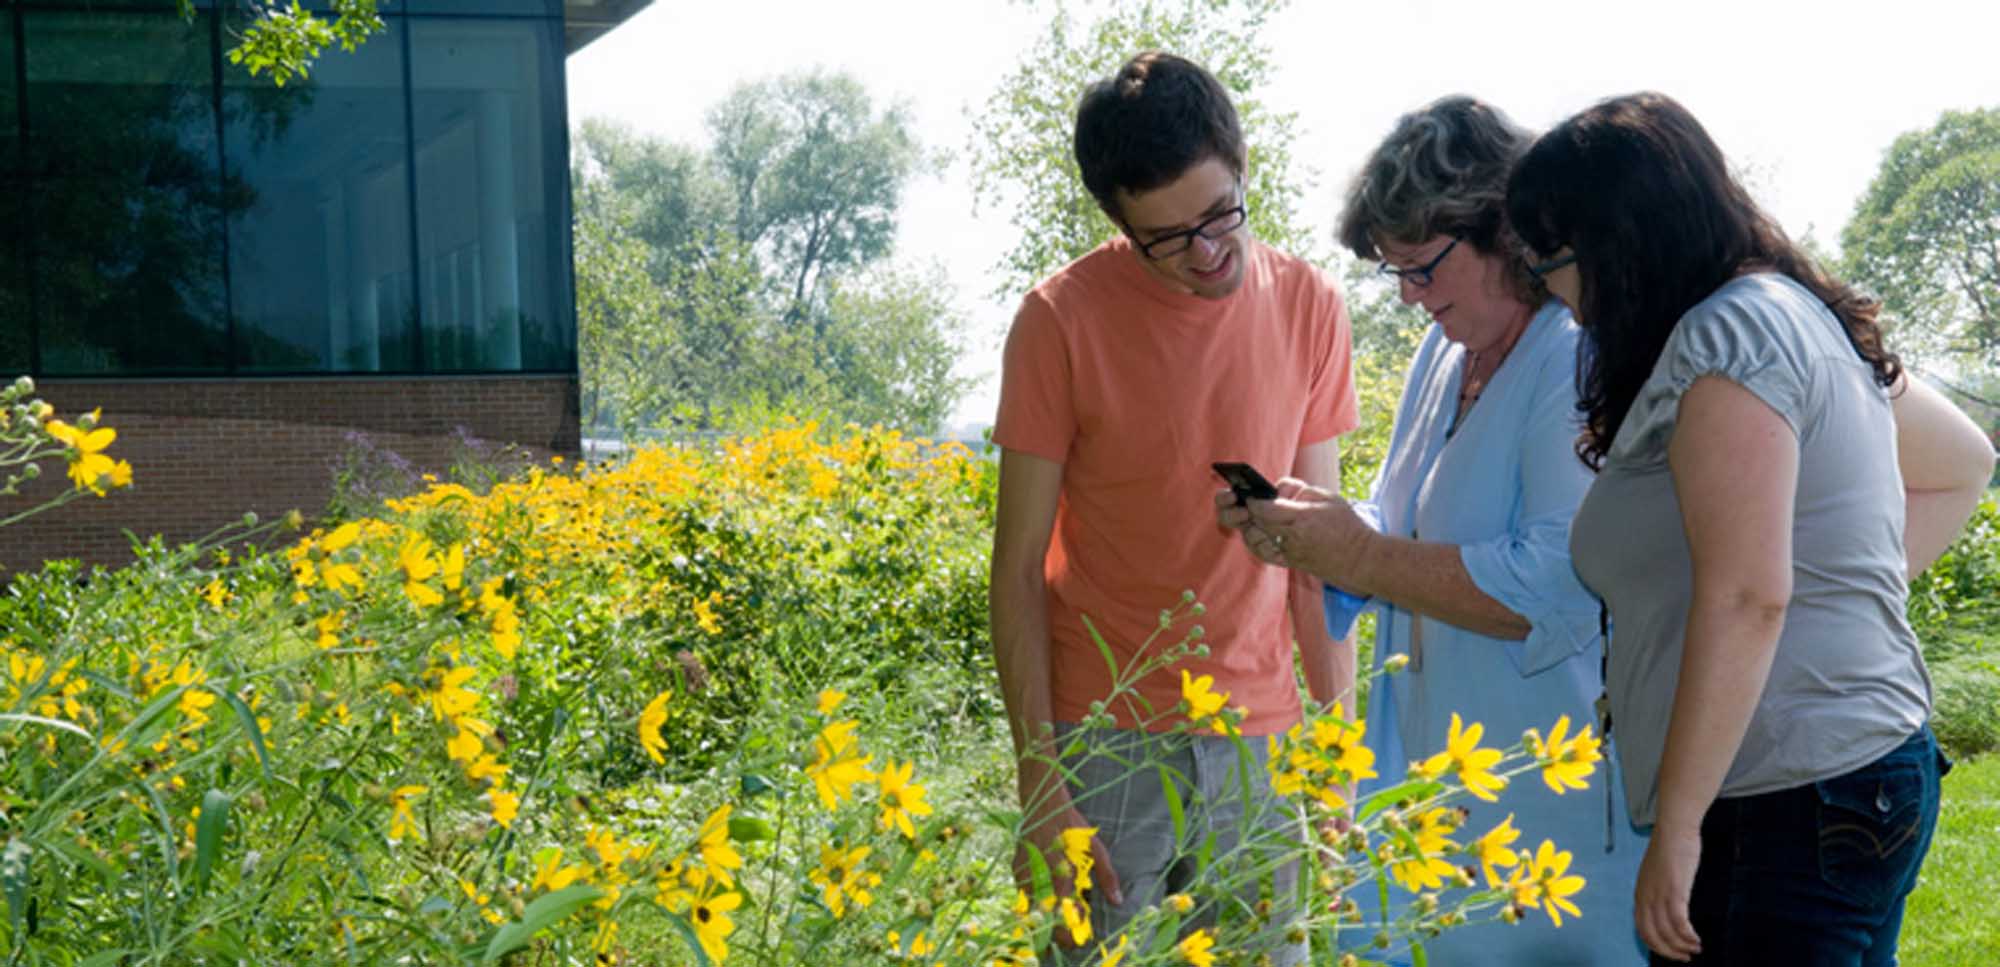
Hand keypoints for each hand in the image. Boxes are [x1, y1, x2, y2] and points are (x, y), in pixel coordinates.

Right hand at [1013, 791, 1123, 919]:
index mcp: (1064, 873)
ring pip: (1032, 907)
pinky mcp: (1017, 868)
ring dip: (1045, 914)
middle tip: (1069, 930)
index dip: (1074, 925)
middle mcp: (1042, 876)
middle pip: (1048, 915)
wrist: (1043, 803)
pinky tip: (1043, 895)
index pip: (1067, 911)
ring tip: (1055, 914)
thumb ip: (1107, 876)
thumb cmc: (1072, 826)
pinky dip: (1033, 899)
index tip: (1081, 928)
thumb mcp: (1095, 849)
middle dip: (1058, 927)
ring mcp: (1026, 873)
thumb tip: (1118, 901)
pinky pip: (1023, 893)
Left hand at [1224, 479, 1375, 587]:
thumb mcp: (1328, 498)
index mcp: (1302, 518)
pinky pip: (1264, 553)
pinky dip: (1257, 541)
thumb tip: (1278, 489)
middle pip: (1256, 524)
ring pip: (1256, 540)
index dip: (1253, 500)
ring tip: (1250, 516)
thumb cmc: (1348, 526)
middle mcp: (1292, 538)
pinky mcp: (1290, 563)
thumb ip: (1301, 491)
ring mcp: (1289, 553)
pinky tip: (1259, 532)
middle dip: (1246, 512)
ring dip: (1249, 527)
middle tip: (1244, 503)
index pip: (1264, 508)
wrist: (1361, 559)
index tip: (1250, 494)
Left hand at [1635, 824, 1702, 960]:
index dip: (1656, 944)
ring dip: (1682, 945)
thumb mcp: (1658, 873)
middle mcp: (1646, 897)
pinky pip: (1679, 923)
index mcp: (1640, 894)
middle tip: (1685, 957)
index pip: (1641, 928)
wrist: (1674, 829)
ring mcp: (1659, 895)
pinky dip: (1688, 935)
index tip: (1670, 951)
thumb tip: (1668, 906)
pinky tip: (1697, 939)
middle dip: (1668, 951)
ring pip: (1667, 932)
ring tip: (1696, 949)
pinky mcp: (1674, 891)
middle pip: (1651, 935)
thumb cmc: (1670, 848)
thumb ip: (1659, 890)